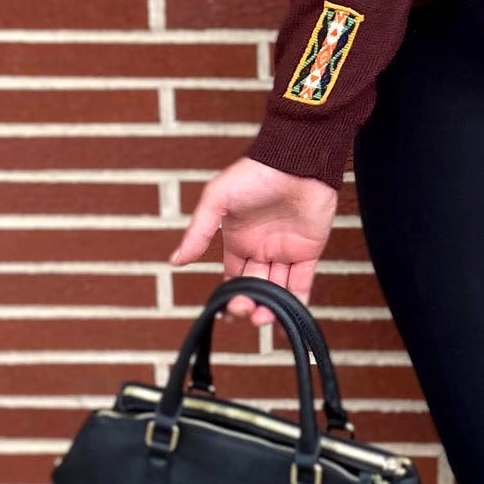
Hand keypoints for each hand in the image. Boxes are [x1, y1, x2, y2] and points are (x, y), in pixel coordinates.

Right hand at [168, 155, 338, 325]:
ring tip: (262, 318)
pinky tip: (286, 321)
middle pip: (254, 287)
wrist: (296, 162)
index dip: (229, 296)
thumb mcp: (217, 200)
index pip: (232, 277)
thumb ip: (198, 232)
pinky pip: (302, 283)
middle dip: (248, 304)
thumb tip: (175, 261)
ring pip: (277, 290)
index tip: (226, 311)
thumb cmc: (255, 175)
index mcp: (237, 240)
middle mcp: (261, 249)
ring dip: (270, 308)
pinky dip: (296, 304)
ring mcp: (285, 251)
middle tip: (245, 311)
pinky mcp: (309, 252)